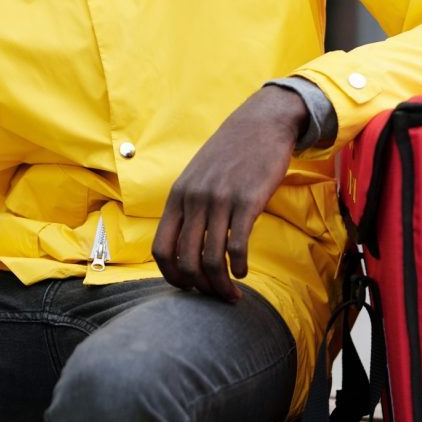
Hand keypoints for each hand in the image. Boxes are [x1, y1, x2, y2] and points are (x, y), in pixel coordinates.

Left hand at [152, 86, 307, 301]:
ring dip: (221, 285)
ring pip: (211, 259)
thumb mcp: (196, 175)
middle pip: (186, 261)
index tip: (188, 288)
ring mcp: (220, 200)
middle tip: (215, 297)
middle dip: (200, 288)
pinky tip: (243, 271)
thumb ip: (187, 204)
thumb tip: (182, 244)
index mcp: (178, 195)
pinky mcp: (247, 201)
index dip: (171, 277)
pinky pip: (238, 246)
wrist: (260, 123)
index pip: (160, 249)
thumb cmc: (229, 152)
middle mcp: (194, 199)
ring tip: (232, 293)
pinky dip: (239, 267)